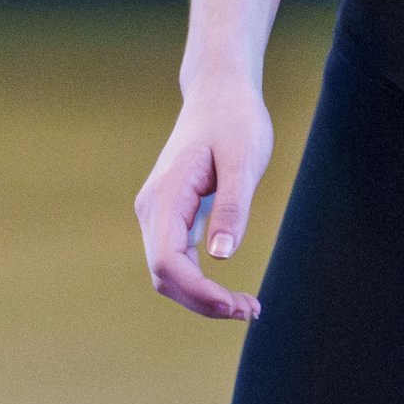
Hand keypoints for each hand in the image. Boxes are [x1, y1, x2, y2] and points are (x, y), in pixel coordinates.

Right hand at [134, 79, 274, 321]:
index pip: (168, 261)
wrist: (219, 94)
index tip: (236, 306)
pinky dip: (200, 282)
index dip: (199, 292)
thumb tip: (221, 255)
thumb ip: (232, 206)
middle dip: (203, 301)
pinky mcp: (169, 217)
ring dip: (202, 297)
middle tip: (251, 310)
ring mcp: (157, 214)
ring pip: (169, 274)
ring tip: (246, 305)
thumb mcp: (243, 161)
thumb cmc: (234, 121)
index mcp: (166, 195)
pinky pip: (177, 261)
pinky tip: (230, 291)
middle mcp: (152, 209)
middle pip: (165, 275)